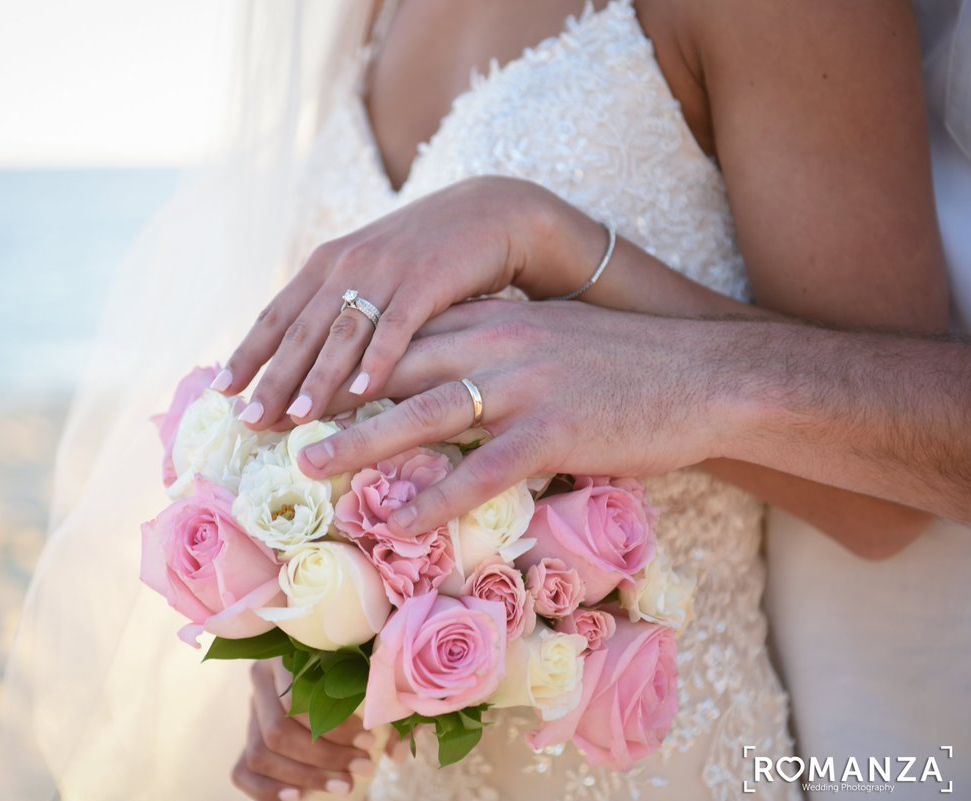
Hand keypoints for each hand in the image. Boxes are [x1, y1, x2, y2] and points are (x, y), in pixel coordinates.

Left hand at [214, 176, 603, 429]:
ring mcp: (386, 270)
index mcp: (328, 264)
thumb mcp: (373, 273)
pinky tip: (364, 393)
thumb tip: (300, 360)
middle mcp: (348, 264)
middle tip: (250, 421)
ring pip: (343, 332)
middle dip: (273, 378)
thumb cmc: (428, 254)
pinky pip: (398, 325)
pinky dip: (378, 359)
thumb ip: (338, 307)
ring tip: (298, 418)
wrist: (491, 212)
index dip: (249, 354)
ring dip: (318, 378)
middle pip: (301, 330)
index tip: (222, 392)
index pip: (278, 315)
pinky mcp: (428, 278)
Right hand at [232, 660, 375, 800]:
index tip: (369, 741)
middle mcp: (261, 682)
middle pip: (277, 732)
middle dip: (324, 757)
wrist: (329, 667)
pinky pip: (243, 772)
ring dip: (304, 777)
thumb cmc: (352, 667)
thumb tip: (397, 754)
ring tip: (345, 786)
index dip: (334, 727)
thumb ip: (382, 706)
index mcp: (283, 655)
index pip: (294, 699)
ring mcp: (250, 713)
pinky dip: (267, 791)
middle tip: (364, 767)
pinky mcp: (247, 740)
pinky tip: (300, 796)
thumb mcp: (366, 672)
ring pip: (260, 754)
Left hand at [296, 300, 738, 536]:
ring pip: (422, 415)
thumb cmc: (626, 367)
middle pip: (393, 369)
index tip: (293, 379)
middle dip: (328, 395)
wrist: (705, 374)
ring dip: (360, 442)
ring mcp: (523, 386)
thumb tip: (448, 376)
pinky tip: (398, 523)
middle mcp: (496, 345)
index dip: (341, 358)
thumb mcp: (550, 340)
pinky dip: (435, 499)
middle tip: (272, 420)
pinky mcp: (554, 431)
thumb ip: (495, 350)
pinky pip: (481, 471)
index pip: (400, 335)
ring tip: (309, 465)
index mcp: (492, 321)